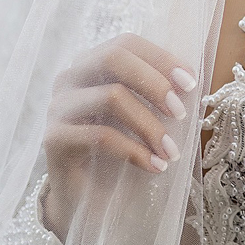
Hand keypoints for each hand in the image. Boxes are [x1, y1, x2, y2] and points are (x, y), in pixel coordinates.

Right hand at [42, 32, 197, 243]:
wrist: (88, 200)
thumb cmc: (121, 153)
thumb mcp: (143, 116)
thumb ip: (160, 93)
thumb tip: (191, 78)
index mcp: (91, 65)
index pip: (126, 43)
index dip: (161, 58)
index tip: (190, 83)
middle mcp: (69, 78)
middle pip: (113, 58)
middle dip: (154, 83)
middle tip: (180, 113)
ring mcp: (58, 107)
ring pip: (111, 96)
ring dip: (150, 126)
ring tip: (172, 152)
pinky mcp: (54, 139)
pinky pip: (101, 135)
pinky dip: (135, 151)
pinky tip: (155, 167)